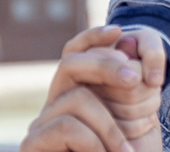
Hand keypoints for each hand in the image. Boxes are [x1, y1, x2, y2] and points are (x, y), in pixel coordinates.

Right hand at [21, 26, 165, 151]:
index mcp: (77, 97)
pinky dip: (96, 142)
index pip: (74, 54)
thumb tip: (131, 43)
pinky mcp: (32, 146)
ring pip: (76, 99)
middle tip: (137, 80)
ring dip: (110, 125)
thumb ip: (131, 90)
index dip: (92, 37)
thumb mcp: (135, 126)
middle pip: (69, 64)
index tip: (119, 30)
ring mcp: (39, 128)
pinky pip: (67, 126)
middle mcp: (52, 108)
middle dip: (106, 65)